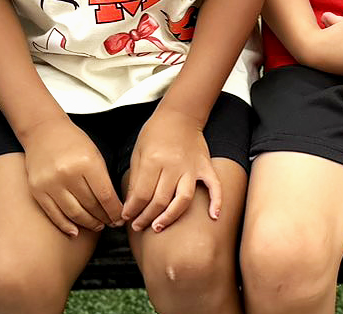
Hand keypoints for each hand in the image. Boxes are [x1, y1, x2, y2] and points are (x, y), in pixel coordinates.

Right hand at [19, 117, 122, 235]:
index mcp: (86, 163)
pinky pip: (54, 214)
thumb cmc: (74, 142)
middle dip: (104, 218)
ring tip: (98, 226)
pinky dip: (66, 225)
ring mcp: (50, 183)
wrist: (43, 131)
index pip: (105, 195)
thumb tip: (113, 207)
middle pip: (90, 206)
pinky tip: (76, 231)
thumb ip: (103, 179)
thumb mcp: (94, 154)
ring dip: (88, 223)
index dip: (115, 211)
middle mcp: (68, 174)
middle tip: (111, 223)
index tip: (121, 218)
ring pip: (74, 213)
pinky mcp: (37, 190)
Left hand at [122, 112, 219, 232]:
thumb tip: (131, 205)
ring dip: (170, 217)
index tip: (126, 217)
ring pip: (183, 200)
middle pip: (160, 201)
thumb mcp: (138, 153)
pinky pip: (214, 186)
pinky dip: (216, 202)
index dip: (132, 210)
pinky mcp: (205, 166)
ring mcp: (192, 167)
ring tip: (158, 227)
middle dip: (146, 217)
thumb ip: (136, 180)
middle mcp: (174, 166)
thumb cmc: (155, 133)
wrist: (180, 114)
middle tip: (138, 226)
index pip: (142, 194)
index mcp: (154, 160)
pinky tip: (214, 216)